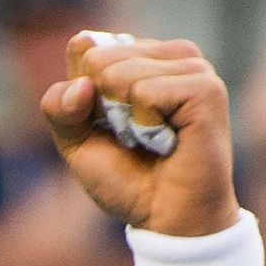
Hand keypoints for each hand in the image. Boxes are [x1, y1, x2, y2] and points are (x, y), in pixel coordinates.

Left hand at [41, 34, 239, 236]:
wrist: (166, 218)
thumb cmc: (128, 180)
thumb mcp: (76, 142)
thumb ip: (59, 108)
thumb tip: (81, 85)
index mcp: (142, 57)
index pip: (84, 47)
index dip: (79, 95)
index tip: (106, 125)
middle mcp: (170, 55)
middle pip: (98, 58)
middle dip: (100, 109)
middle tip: (132, 137)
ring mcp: (193, 68)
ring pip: (119, 73)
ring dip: (123, 120)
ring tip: (152, 139)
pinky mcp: (206, 89)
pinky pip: (145, 92)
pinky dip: (144, 124)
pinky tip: (167, 140)